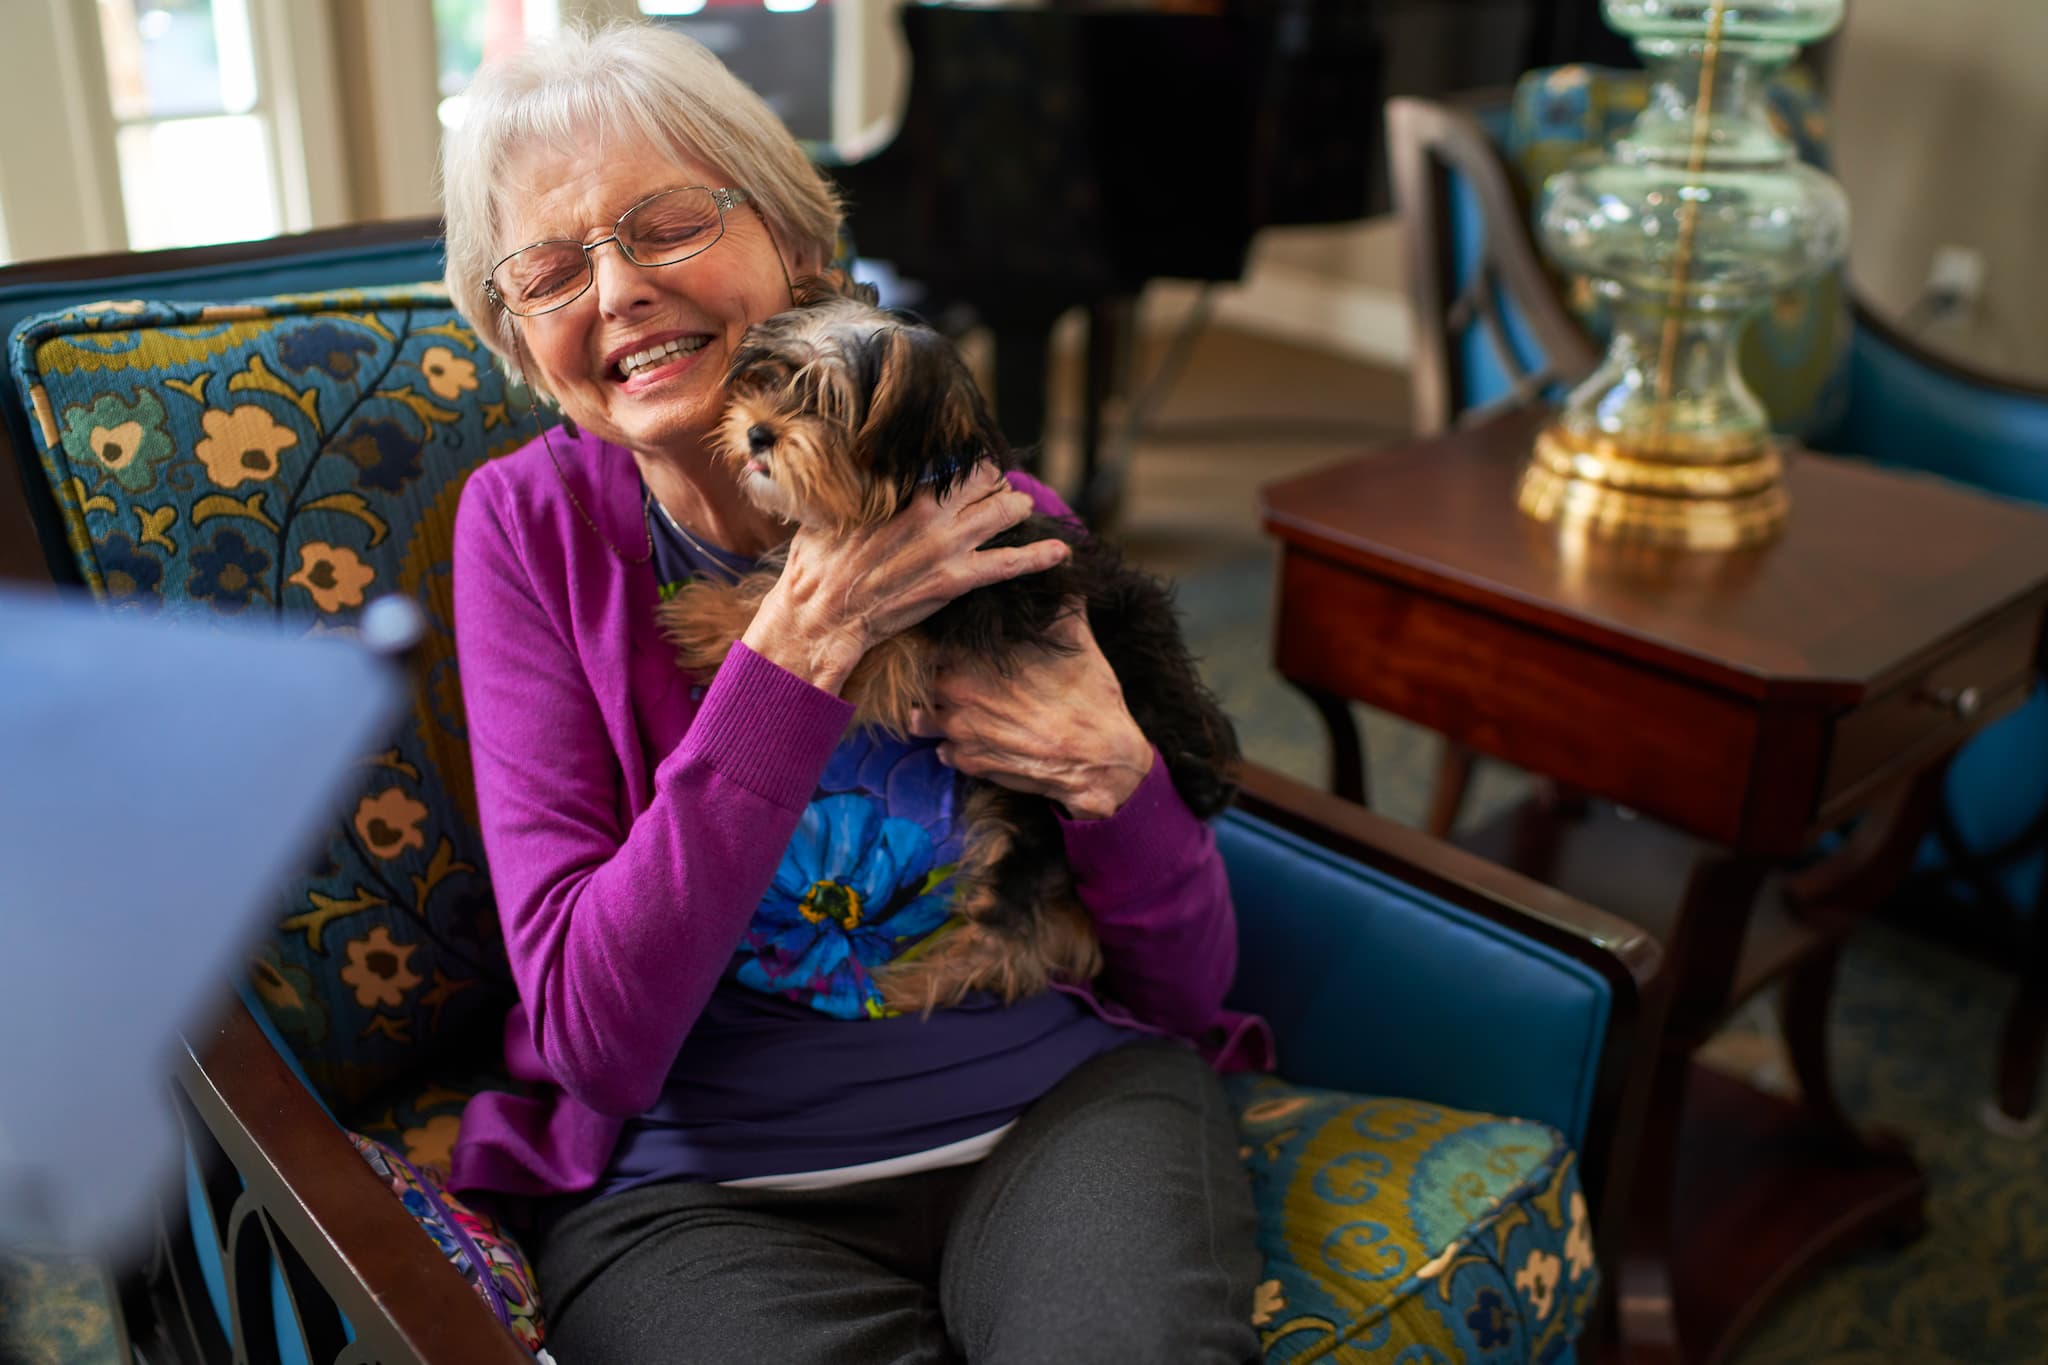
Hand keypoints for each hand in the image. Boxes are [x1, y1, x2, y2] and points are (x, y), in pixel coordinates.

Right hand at [742, 463, 1068, 691]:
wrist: (823, 615)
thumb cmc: (818, 565)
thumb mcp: (829, 512)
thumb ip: (853, 489)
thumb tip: (851, 468)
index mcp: (900, 490)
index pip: (949, 462)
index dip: (962, 465)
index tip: (966, 469)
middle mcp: (931, 511)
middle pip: (985, 480)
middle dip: (993, 482)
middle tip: (992, 489)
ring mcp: (948, 545)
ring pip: (1004, 510)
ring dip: (1016, 507)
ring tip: (1019, 509)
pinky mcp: (958, 580)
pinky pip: (1011, 563)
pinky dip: (1040, 556)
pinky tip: (1061, 551)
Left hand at [910, 606, 1153, 820]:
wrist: (1101, 759)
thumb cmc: (1088, 696)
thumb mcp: (1078, 636)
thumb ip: (1061, 598)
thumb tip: (1068, 557)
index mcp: (972, 656)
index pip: (932, 640)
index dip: (942, 641)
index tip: (955, 644)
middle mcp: (956, 692)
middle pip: (925, 679)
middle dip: (938, 677)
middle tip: (959, 676)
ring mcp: (958, 731)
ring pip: (923, 718)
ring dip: (936, 713)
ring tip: (961, 709)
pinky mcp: (969, 763)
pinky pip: (943, 752)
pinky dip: (955, 746)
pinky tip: (977, 737)